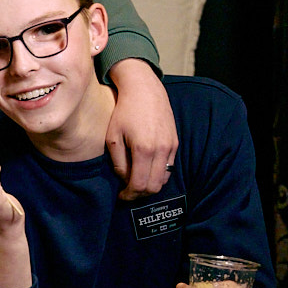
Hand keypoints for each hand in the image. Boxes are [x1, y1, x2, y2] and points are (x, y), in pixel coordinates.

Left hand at [105, 59, 178, 199]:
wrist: (144, 90)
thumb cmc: (124, 112)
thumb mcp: (113, 137)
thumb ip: (118, 162)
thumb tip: (125, 179)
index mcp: (144, 150)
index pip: (139, 185)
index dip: (129, 195)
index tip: (121, 197)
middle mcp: (161, 150)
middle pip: (154, 187)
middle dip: (140, 194)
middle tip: (127, 193)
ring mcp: (171, 146)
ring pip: (163, 179)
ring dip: (150, 185)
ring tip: (135, 181)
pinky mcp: (175, 142)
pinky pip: (168, 167)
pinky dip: (157, 173)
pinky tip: (145, 169)